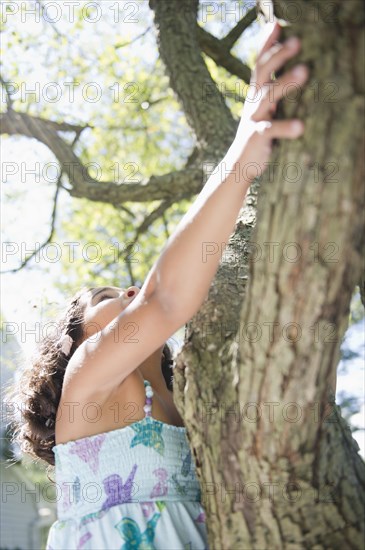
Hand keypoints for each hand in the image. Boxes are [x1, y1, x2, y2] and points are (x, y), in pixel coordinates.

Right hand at [231, 21, 308, 182]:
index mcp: (256, 95)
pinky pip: (271, 129)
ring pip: (268, 96)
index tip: (277, 25)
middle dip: (278, 55)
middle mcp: (254, 103)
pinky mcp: (257, 138)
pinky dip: (286, 127)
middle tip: (297, 42)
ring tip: (305, 71)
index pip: (260, 65)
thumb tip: (296, 71)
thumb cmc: (258, 135)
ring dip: (286, 82)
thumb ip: (274, 92)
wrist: (238, 165)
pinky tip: (300, 126)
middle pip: (263, 73)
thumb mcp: (264, 110)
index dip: (267, 45)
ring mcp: (254, 119)